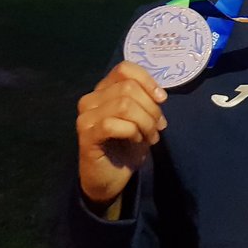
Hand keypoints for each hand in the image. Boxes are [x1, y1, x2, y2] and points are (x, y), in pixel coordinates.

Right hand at [75, 61, 167, 205]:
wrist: (109, 178)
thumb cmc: (126, 146)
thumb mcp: (141, 119)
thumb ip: (145, 101)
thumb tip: (160, 94)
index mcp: (104, 90)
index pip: (125, 69)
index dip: (147, 80)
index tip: (161, 99)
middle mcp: (91, 99)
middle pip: (128, 87)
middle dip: (151, 107)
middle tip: (158, 126)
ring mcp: (86, 117)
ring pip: (124, 105)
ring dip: (145, 122)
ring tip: (151, 136)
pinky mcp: (87, 135)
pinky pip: (113, 125)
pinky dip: (132, 132)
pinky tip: (136, 140)